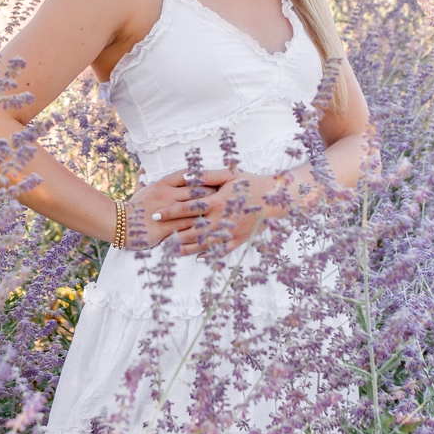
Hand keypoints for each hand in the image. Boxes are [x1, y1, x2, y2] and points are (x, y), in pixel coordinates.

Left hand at [125, 166, 276, 252]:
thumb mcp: (231, 175)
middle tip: (158, 237)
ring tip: (171, 250)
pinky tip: (198, 259)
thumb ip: (208, 175)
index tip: (155, 215)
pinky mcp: (240, 239)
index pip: (188, 208)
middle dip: (173, 233)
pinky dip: (209, 255)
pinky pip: (222, 250)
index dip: (170, 212)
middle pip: (192, 229)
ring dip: (187, 248)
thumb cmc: (253, 183)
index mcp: (218, 201)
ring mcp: (230, 232)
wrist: (278, 198)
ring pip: (204, 243)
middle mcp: (222, 219)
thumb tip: (186, 175)